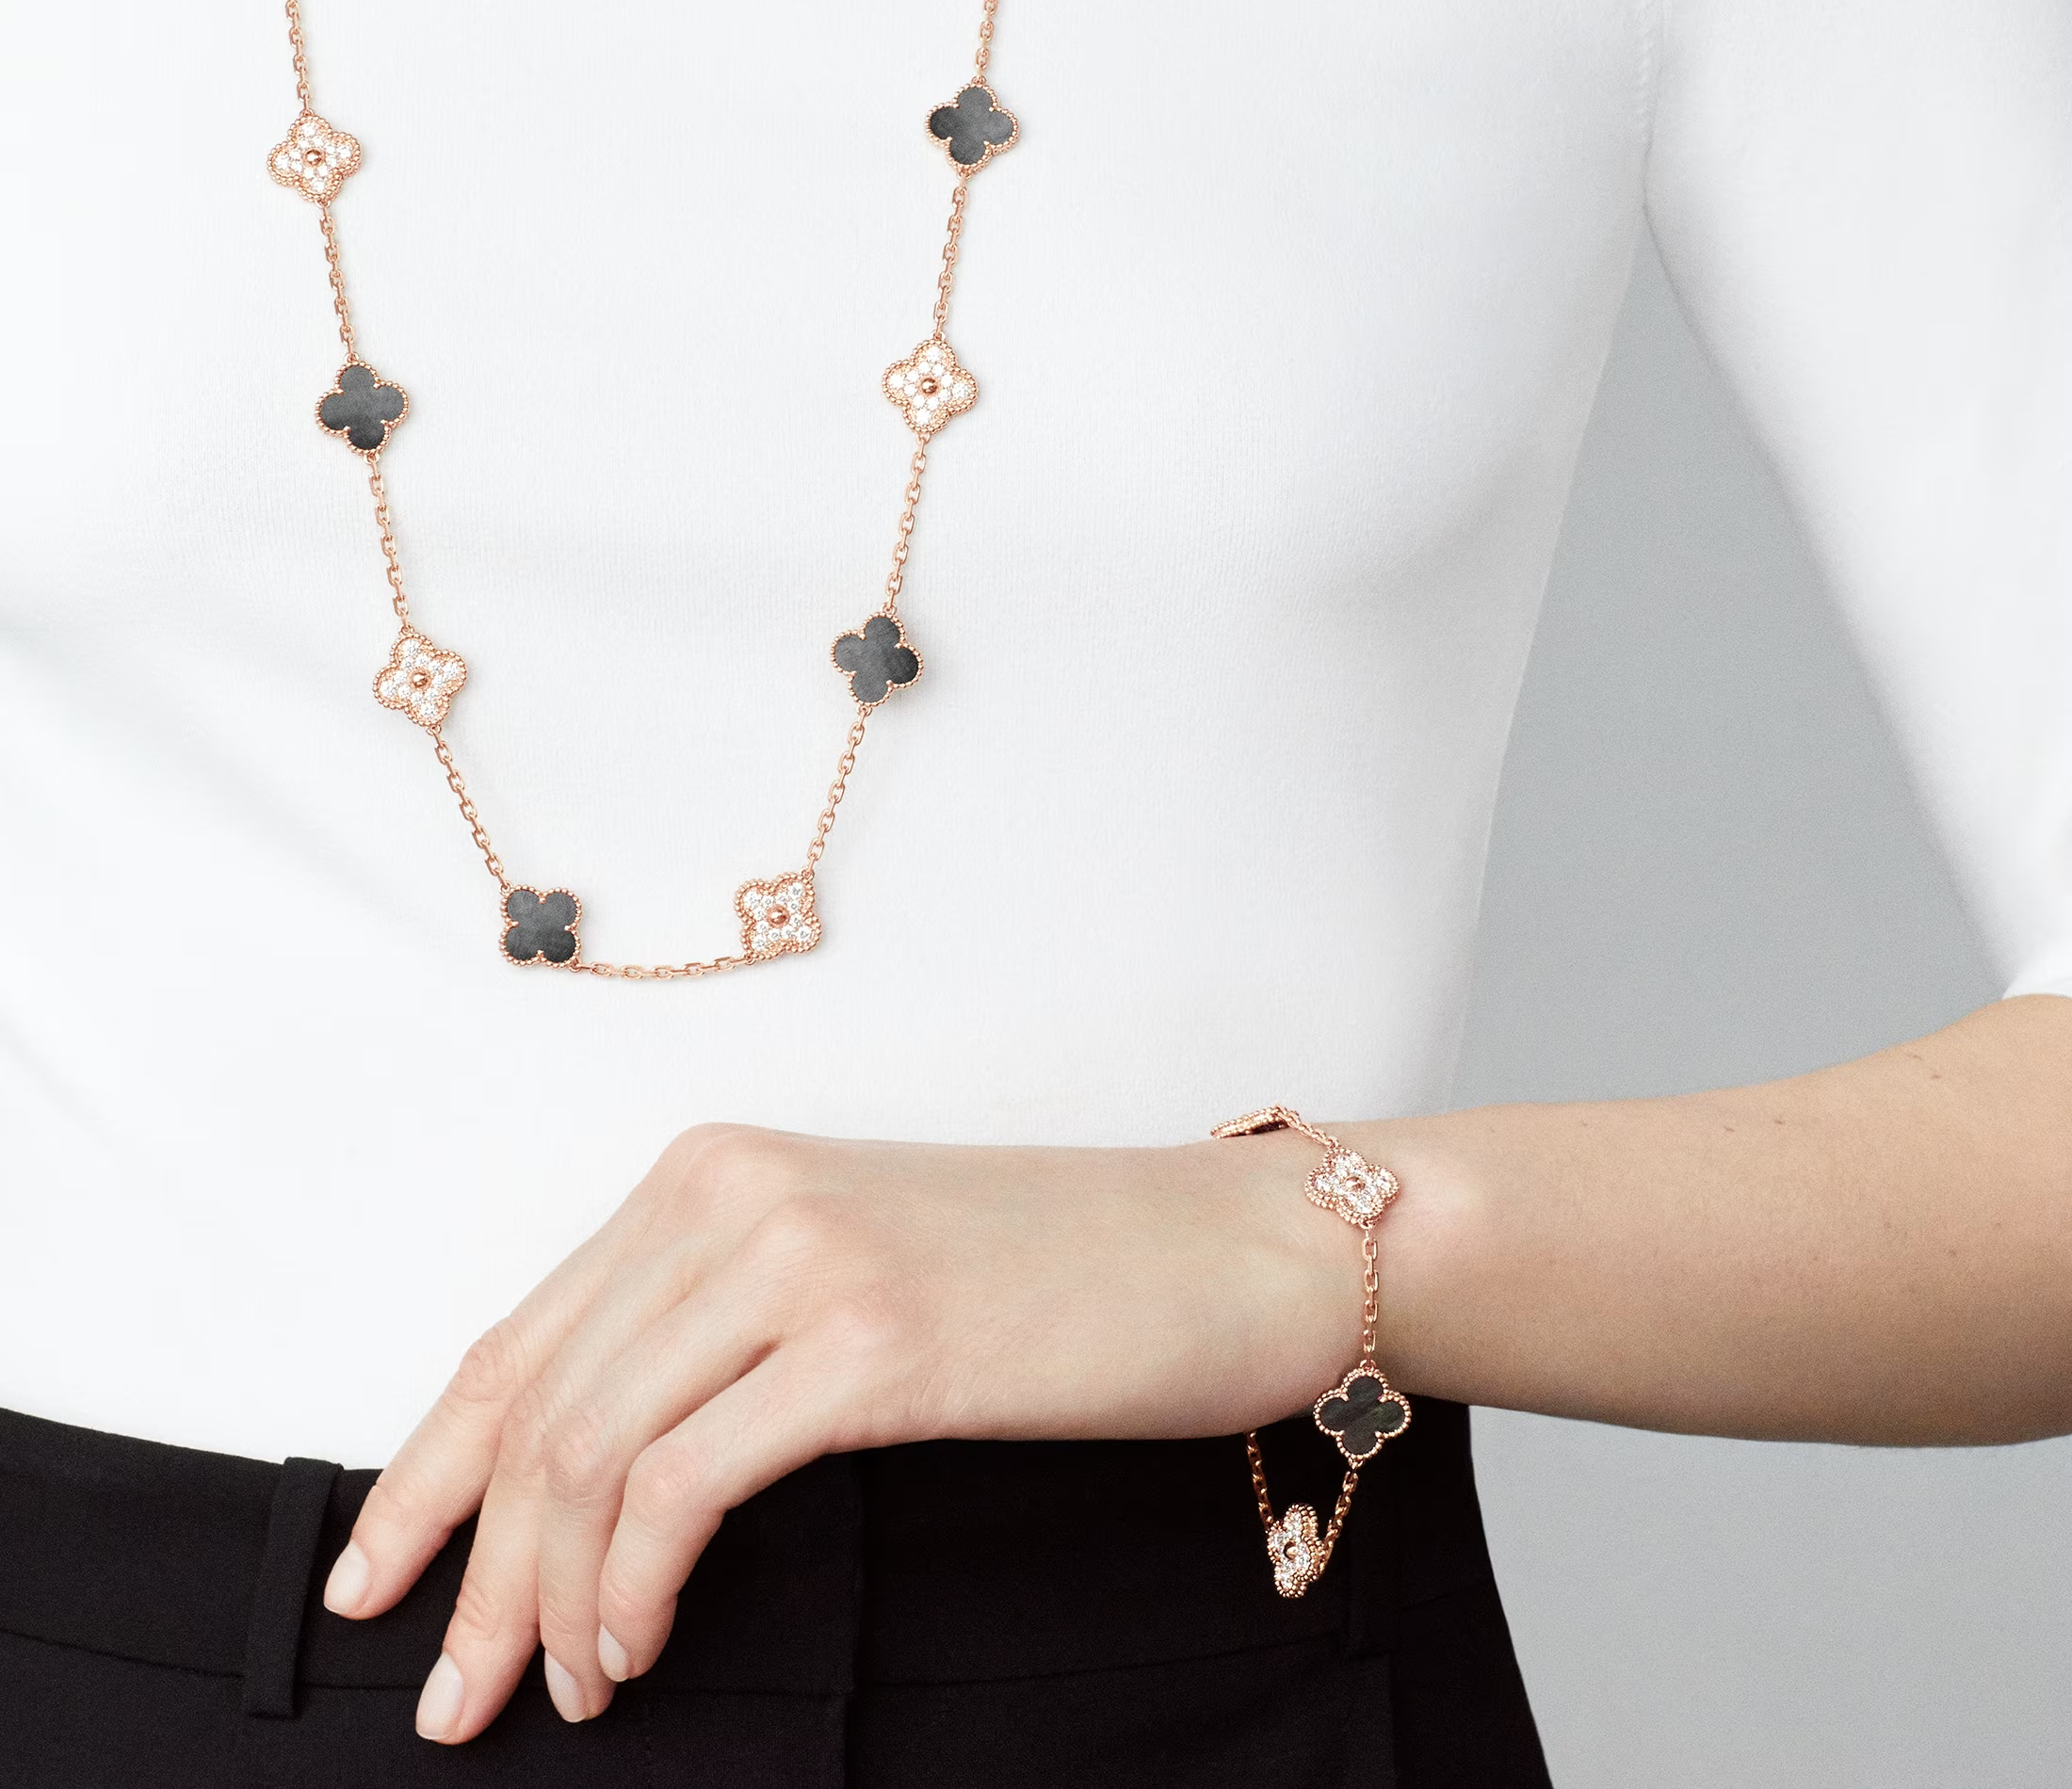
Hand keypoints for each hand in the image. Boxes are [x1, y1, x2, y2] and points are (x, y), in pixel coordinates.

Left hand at [320, 1121, 1363, 1743]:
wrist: (1233, 1243)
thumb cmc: (1059, 1277)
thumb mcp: (853, 1277)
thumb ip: (721, 1339)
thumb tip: (590, 1487)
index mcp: (716, 1173)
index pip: (521, 1337)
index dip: (430, 1472)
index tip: (379, 1575)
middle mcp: (735, 1193)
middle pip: (535, 1402)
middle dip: (467, 1564)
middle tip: (451, 1694)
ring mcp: (803, 1259)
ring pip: (589, 1448)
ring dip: (547, 1597)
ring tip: (561, 1692)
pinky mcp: (873, 1340)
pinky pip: (685, 1482)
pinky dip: (632, 1583)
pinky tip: (637, 1646)